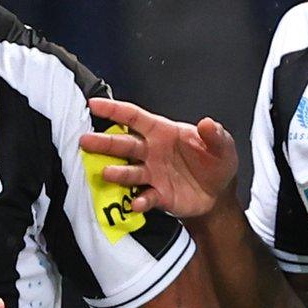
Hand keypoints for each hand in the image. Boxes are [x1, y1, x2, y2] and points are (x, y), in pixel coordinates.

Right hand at [83, 96, 237, 217]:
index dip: (114, 110)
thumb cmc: (216, 162)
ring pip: (129, 171)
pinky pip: (145, 197)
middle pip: (124, 144)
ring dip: (117, 172)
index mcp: (162, 132)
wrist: (219, 194)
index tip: (93, 104)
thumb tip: (207, 123)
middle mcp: (151, 151)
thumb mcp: (223, 146)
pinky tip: (137, 203)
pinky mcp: (157, 195)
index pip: (134, 117)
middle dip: (104, 142)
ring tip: (106, 172)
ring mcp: (152, 174)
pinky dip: (140, 200)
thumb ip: (215, 135)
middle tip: (84, 140)